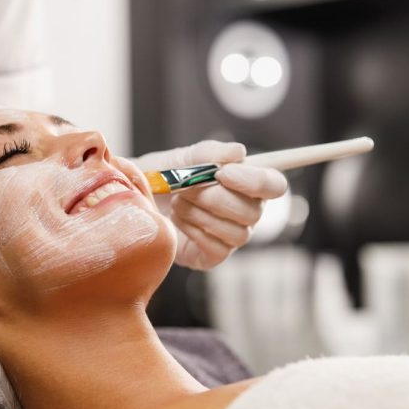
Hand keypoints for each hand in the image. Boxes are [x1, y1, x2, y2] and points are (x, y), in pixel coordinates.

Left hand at [132, 141, 287, 270]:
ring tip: (178, 202)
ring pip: (237, 233)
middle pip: (254, 212)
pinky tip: (178, 221)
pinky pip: (217, 249)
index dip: (255, 181)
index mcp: (246, 183)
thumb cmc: (163, 177)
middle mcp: (245, 211)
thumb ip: (210, 153)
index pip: (274, 185)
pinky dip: (195, 231)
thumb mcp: (183, 158)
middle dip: (216, 198)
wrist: (134, 198)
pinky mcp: (212, 256)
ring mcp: (230, 236)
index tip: (223, 173)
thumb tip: (239, 152)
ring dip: (202, 214)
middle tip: (186, 188)